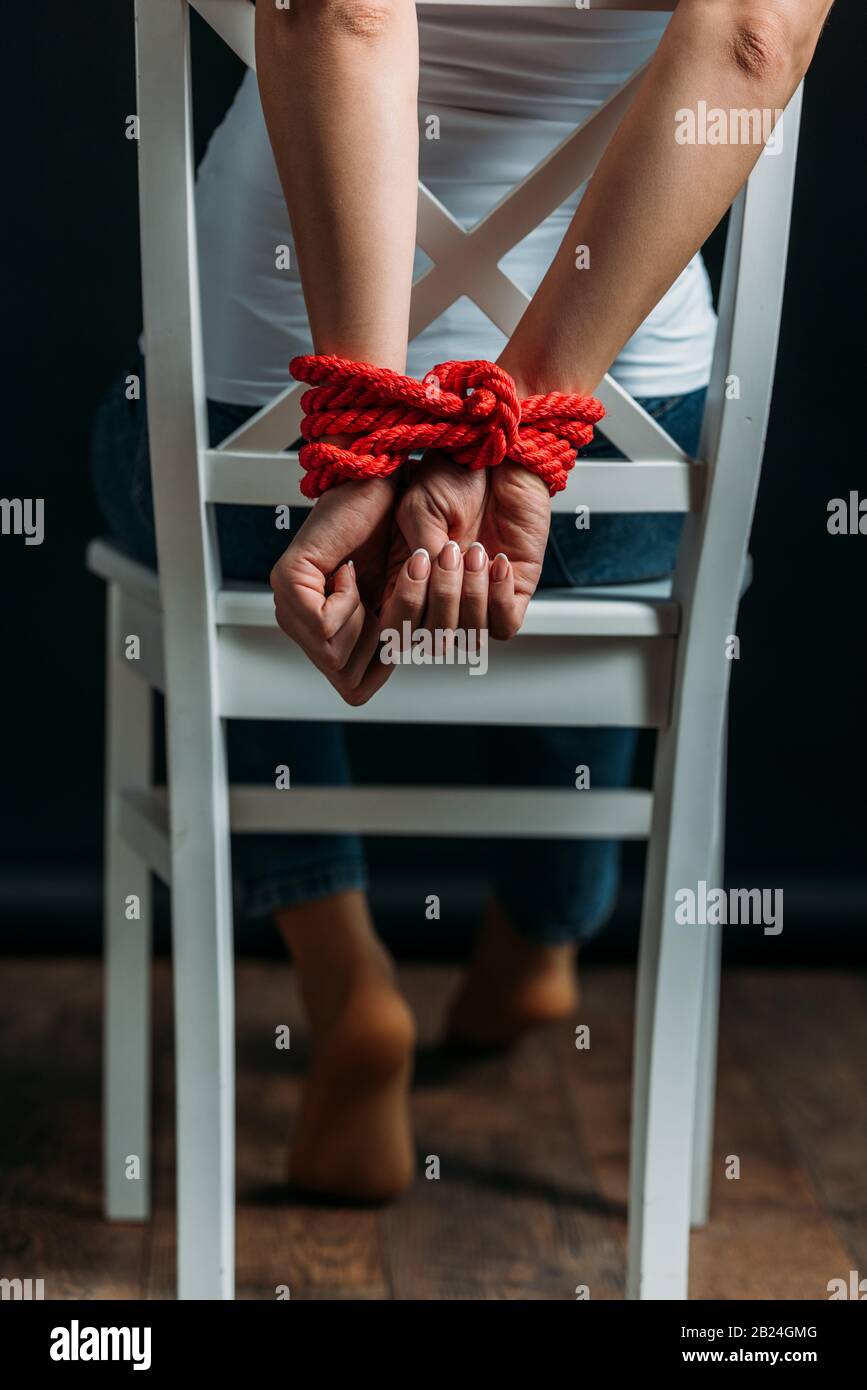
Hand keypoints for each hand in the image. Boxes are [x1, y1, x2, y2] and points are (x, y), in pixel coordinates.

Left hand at [270, 476, 400, 705]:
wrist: (382, 486)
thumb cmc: (399, 535)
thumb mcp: (406, 604)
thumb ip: (396, 641)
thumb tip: (394, 671)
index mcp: (331, 632)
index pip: (355, 687)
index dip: (386, 663)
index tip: (393, 618)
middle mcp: (303, 624)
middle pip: (347, 679)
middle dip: (379, 645)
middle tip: (382, 597)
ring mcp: (290, 604)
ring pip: (335, 658)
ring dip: (367, 621)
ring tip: (365, 581)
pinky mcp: (287, 581)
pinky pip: (324, 626)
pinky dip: (349, 601)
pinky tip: (348, 571)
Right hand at [386, 450, 550, 641]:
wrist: (500, 456)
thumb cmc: (455, 475)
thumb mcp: (420, 508)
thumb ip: (420, 549)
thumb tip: (425, 584)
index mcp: (411, 583)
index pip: (400, 628)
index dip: (406, 608)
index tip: (417, 565)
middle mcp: (443, 597)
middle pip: (435, 640)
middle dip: (442, 597)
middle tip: (450, 550)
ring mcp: (480, 598)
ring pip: (471, 635)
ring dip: (471, 595)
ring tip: (475, 550)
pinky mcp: (515, 591)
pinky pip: (505, 625)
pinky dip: (499, 599)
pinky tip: (498, 563)